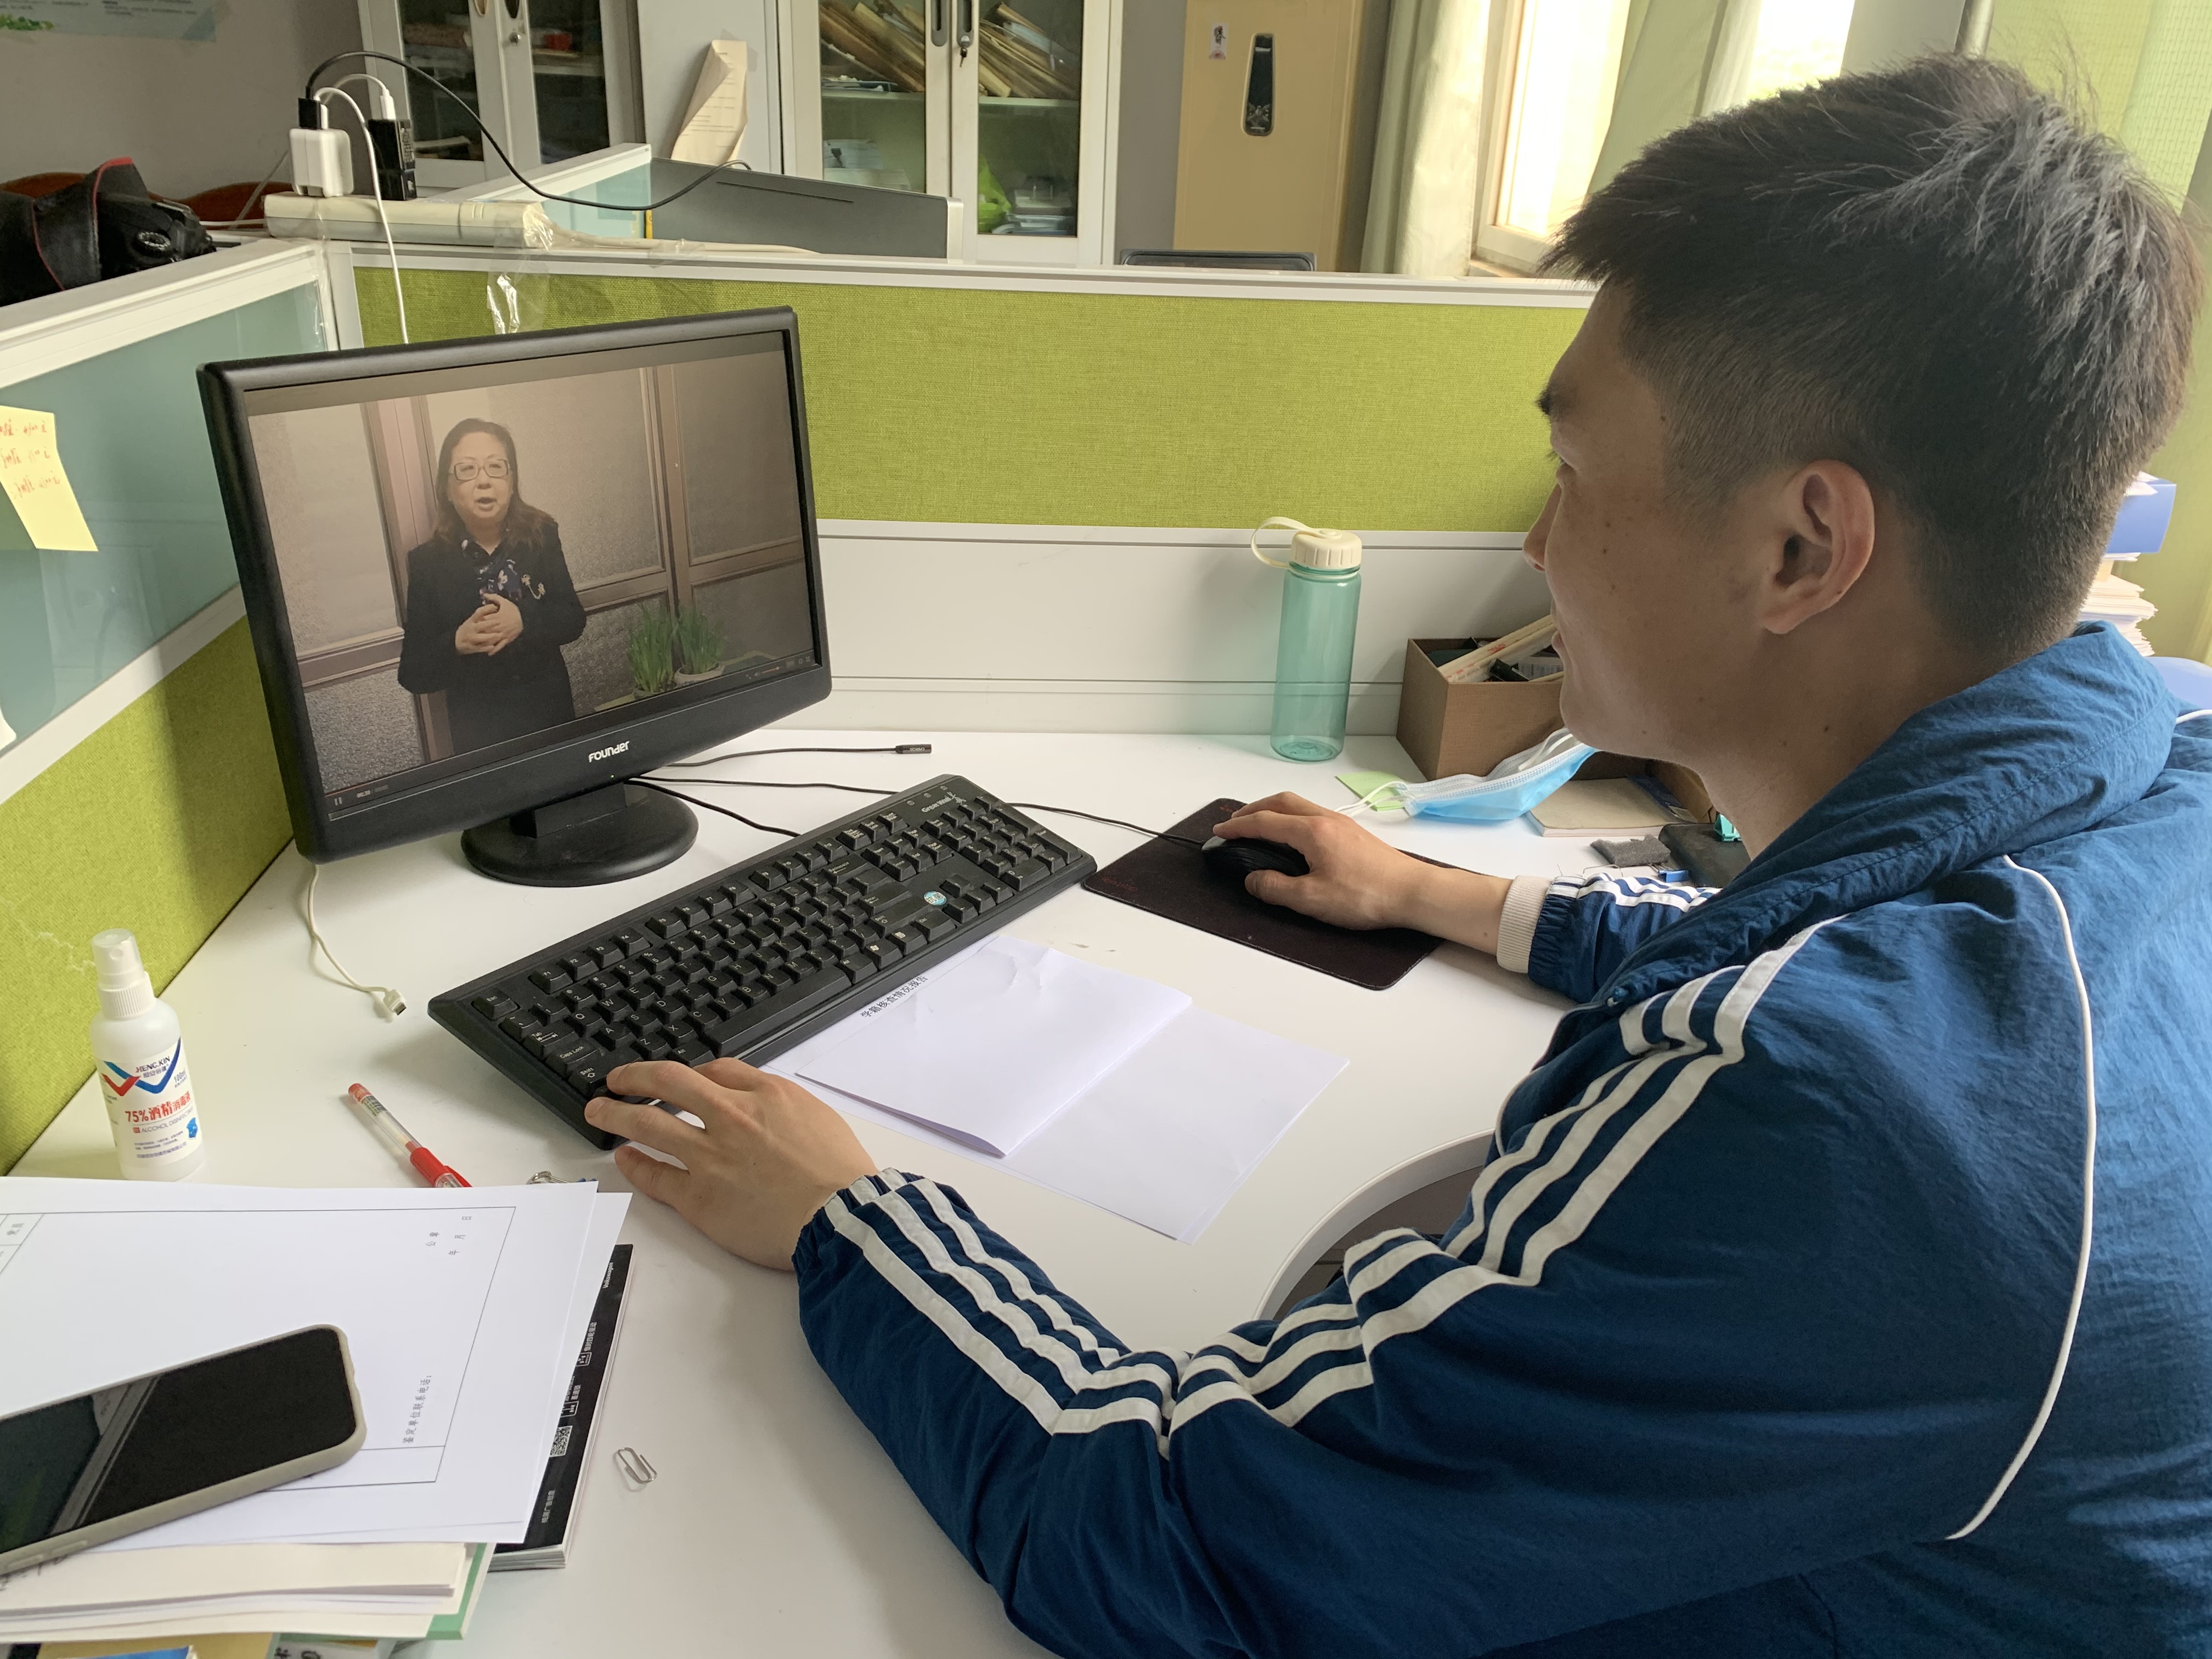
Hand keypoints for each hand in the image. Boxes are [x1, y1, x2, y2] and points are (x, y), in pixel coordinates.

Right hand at [453, 599, 501, 654]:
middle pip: (480, 626)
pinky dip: (485, 648)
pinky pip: (479, 648)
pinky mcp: (471, 647)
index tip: (495, 607)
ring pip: (480, 638)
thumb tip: (494, 605)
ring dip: (489, 637)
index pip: (478, 613)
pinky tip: (492, 647)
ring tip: (499, 635)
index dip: (486, 609)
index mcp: (471, 621)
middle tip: (499, 622)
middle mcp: (470, 629)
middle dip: (489, 624)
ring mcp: (471, 638)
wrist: (456, 641)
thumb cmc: (469, 628)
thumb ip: (482, 613)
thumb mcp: (473, 620)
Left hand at [475, 593, 522, 653]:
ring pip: (491, 640)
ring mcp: (503, 634)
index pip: (483, 620)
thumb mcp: (504, 601)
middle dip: (478, 633)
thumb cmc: (513, 610)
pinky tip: (488, 653)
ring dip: (484, 643)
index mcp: (496, 617)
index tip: (473, 622)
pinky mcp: (507, 639)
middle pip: (485, 631)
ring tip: (476, 645)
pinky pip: (500, 646)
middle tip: (471, 635)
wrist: (527, 617)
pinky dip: (494, 650)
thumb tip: (484, 594)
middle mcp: (498, 627)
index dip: (477, 621)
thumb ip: (493, 597)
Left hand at [585, 1059, 876, 1270]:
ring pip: (648, 1125)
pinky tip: (623, 1157)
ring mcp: (710, 1157)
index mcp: (766, 1095)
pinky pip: (655, 1176)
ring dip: (616, 1114)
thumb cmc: (840, 1176)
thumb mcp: (820, 1118)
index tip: (679, 1080)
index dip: (691, 1073)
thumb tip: (765, 1106)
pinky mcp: (699, 1198)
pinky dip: (634, 1164)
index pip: (715, 1070)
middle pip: (668, 1083)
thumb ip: (785, 1106)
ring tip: (598, 1111)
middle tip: (617, 1080)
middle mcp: (731, 1118)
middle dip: (635, 1078)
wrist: (840, 1218)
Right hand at [1214, 793, 1432, 928]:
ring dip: (1274, 811)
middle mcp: (1326, 819)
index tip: (1220, 832)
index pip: (1265, 822)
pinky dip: (1292, 818)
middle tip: (1235, 824)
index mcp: (1312, 831)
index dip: (1238, 827)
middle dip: (1253, 809)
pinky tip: (1292, 838)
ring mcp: (1342, 824)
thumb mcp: (1312, 899)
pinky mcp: (1353, 834)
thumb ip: (1276, 888)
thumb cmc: (1366, 896)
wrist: (1413, 893)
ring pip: (1299, 806)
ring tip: (1259, 827)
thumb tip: (1254, 879)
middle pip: (1281, 802)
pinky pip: (1313, 815)